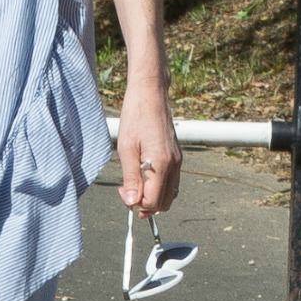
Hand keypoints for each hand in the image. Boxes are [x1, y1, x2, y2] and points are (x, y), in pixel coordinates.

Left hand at [118, 100, 179, 214]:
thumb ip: (131, 178)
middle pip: (164, 203)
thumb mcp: (126, 149)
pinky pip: (171, 182)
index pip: (153, 201)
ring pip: (169, 194)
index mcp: (161, 164)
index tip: (122, 192)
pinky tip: (144, 177)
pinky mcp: (176, 156)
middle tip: (127, 192)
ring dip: (153, 197)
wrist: (150, 95)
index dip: (136, 204)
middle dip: (145, 204)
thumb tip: (132, 202)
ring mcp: (177, 161)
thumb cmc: (136, 118)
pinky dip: (159, 187)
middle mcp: (174, 165)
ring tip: (134, 185)